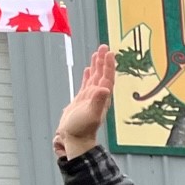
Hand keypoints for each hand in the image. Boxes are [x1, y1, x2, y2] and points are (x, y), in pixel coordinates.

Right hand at [54, 45, 115, 160]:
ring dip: (97, 65)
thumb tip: (105, 89)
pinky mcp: (82, 100)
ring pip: (95, 77)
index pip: (107, 78)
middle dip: (103, 61)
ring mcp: (91, 98)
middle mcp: (98, 96)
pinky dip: (88, 75)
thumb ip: (97, 101)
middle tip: (104, 46)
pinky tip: (89, 69)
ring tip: (98, 53)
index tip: (109, 53)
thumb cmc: (82, 129)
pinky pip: (87, 84)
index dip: (108, 65)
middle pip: (102, 74)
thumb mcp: (90, 114)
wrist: (75, 138)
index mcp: (102, 98)